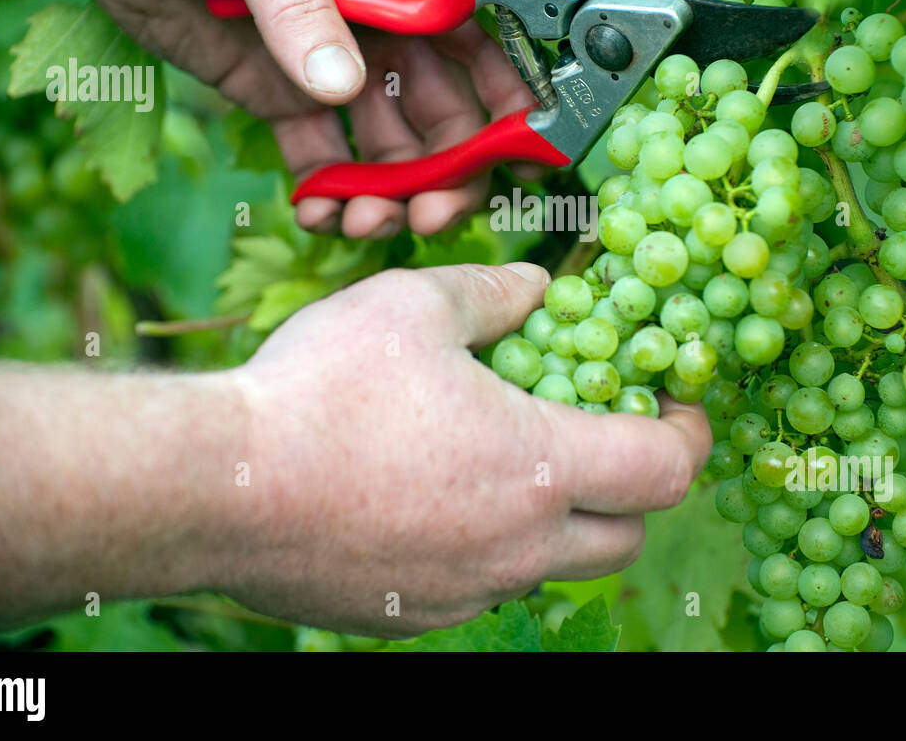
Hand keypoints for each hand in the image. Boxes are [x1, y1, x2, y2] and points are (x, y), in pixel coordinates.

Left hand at [83, 0, 536, 237]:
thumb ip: (301, 3)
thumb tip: (342, 86)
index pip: (469, 37)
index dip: (506, 96)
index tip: (524, 156)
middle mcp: (370, 24)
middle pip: (439, 107)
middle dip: (447, 168)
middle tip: (430, 215)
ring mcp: (324, 65)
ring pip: (385, 145)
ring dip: (390, 193)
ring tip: (366, 226)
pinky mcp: (277, 96)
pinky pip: (320, 158)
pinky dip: (328, 195)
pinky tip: (319, 216)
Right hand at [221, 263, 710, 635]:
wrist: (216, 488)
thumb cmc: (321, 389)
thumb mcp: (411, 305)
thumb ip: (494, 292)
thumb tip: (540, 288)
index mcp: (540, 467)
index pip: (667, 470)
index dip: (689, 432)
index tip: (673, 401)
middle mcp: (518, 547)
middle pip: (625, 536)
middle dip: (631, 486)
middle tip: (597, 431)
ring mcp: (465, 591)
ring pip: (550, 567)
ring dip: (555, 520)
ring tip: (506, 460)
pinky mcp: (412, 616)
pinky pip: (480, 587)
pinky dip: (486, 547)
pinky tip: (434, 498)